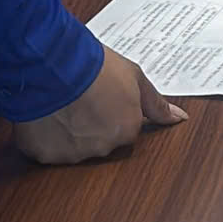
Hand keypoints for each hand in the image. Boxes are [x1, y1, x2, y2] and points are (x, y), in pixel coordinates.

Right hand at [13, 46, 186, 165]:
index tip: (100, 95)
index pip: (123, 128)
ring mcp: (72, 154)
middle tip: (80, 97)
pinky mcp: (44, 155)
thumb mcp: (134, 77)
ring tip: (60, 102)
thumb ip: (156, 103)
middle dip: (90, 123)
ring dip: (66, 130)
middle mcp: (102, 148)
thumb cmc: (94, 67)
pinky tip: (43, 114)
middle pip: (98, 140)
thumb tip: (179, 118)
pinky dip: (44, 136)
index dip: (110, 109)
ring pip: (71, 147)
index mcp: (127, 130)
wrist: (55, 66)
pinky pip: (45, 149)